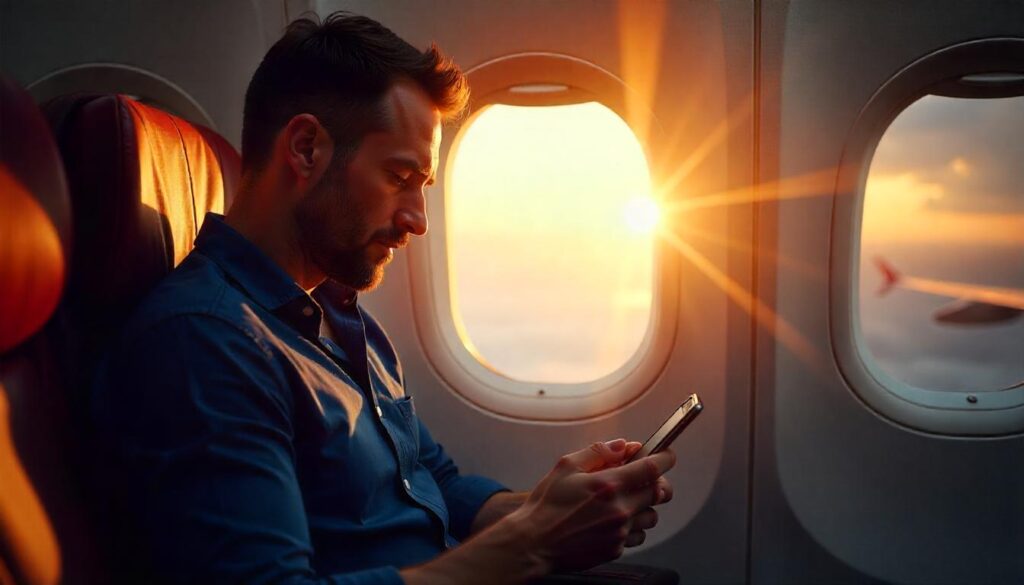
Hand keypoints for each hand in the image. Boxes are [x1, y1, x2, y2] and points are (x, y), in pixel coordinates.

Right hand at [508, 439, 675, 571]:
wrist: (534, 543)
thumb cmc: (546, 505)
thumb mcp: (566, 466)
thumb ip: (599, 452)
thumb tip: (624, 446)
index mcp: (609, 485)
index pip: (653, 468)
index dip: (665, 458)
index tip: (666, 454)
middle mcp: (620, 509)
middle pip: (661, 492)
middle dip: (656, 481)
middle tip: (642, 477)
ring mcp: (620, 532)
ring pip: (652, 516)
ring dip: (645, 505)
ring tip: (624, 501)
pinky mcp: (616, 549)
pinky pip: (638, 535)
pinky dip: (632, 526)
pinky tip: (613, 520)